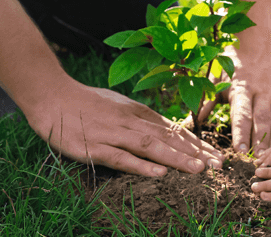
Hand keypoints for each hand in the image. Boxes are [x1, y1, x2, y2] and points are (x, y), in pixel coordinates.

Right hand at [25, 79, 223, 176]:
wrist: (51, 95)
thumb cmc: (85, 103)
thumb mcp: (119, 106)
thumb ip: (140, 118)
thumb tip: (164, 129)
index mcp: (137, 112)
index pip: (173, 129)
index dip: (196, 143)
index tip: (216, 155)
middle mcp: (130, 121)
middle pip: (168, 138)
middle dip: (196, 153)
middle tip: (220, 166)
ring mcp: (113, 134)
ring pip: (150, 147)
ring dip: (176, 158)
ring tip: (199, 170)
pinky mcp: (95, 147)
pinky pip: (121, 158)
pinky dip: (141, 166)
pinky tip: (159, 174)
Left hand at [198, 45, 270, 155]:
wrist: (257, 44)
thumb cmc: (231, 64)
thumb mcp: (215, 78)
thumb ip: (206, 100)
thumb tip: (190, 121)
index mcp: (242, 88)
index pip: (242, 113)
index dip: (241, 132)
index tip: (239, 149)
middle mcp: (262, 92)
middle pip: (262, 121)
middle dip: (261, 142)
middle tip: (258, 162)